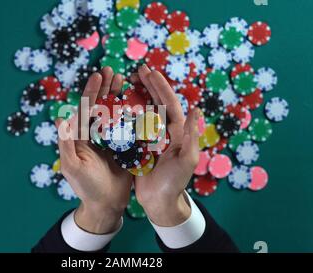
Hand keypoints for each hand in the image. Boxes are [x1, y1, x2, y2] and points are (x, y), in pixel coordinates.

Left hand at [57, 67, 132, 233]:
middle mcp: (94, 135)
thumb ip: (66, 143)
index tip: (99, 75)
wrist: (106, 205)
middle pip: (99, 106)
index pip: (85, 109)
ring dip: (118, 96)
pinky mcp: (124, 147)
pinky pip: (128, 127)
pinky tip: (139, 101)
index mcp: (80, 137)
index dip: (91, 92)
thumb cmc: (85, 187)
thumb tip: (61, 118)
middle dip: (105, 88)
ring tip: (124, 80)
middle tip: (112, 71)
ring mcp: (110, 140)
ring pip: (114, 113)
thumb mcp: (72, 166)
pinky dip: (132, 113)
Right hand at [132, 65, 200, 226]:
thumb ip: (190, 136)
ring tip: (127, 82)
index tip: (149, 72)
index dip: (159, 86)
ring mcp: (151, 137)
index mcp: (177, 131)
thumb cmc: (175, 183)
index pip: (169, 103)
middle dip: (147, 85)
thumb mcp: (186, 160)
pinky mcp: (139, 146)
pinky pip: (131, 125)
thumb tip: (196, 109)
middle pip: (156, 102)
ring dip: (136, 95)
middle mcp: (164, 131)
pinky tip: (117, 105)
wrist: (160, 202)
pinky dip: (125, 113)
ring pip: (143, 111)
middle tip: (136, 71)